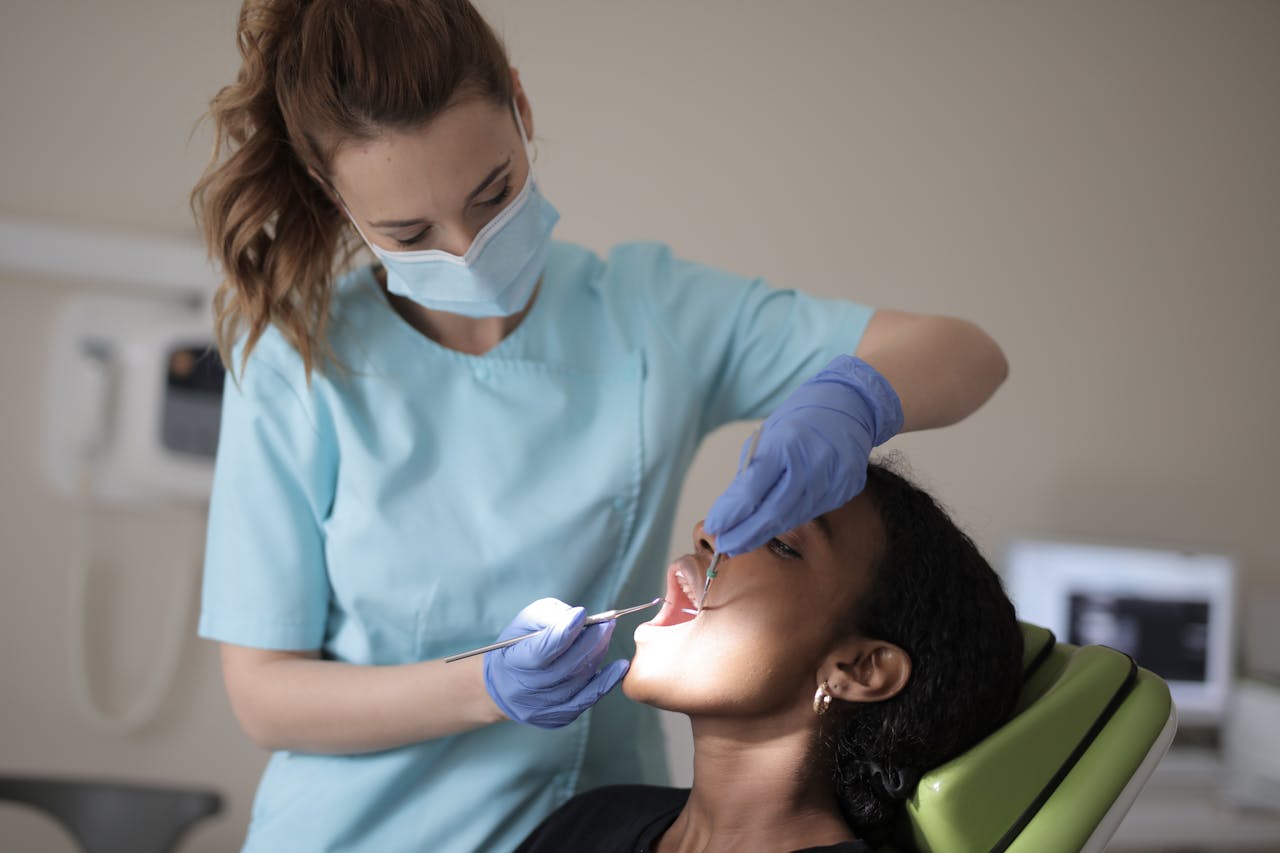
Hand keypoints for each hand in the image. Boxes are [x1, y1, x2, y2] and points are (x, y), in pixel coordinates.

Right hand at [483, 598, 628, 728]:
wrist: (505, 684)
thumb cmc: (519, 645)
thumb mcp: (526, 623)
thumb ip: (551, 616)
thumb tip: (580, 617)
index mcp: (513, 662)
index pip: (541, 650)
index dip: (564, 632)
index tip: (582, 614)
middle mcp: (525, 690)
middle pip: (566, 666)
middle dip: (591, 641)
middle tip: (607, 623)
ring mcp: (542, 707)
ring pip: (579, 680)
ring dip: (598, 655)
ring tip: (606, 636)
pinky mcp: (558, 717)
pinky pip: (587, 699)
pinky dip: (606, 682)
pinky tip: (619, 667)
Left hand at [705, 354, 902, 555]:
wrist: (851, 404)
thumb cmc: (801, 418)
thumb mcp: (768, 436)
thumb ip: (752, 473)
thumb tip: (731, 510)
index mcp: (787, 444)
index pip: (752, 489)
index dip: (731, 513)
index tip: (713, 527)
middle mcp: (812, 464)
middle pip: (773, 512)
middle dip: (745, 534)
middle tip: (724, 546)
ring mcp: (833, 479)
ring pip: (792, 517)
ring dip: (764, 533)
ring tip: (741, 542)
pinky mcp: (846, 489)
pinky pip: (811, 511)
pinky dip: (788, 520)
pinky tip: (771, 527)